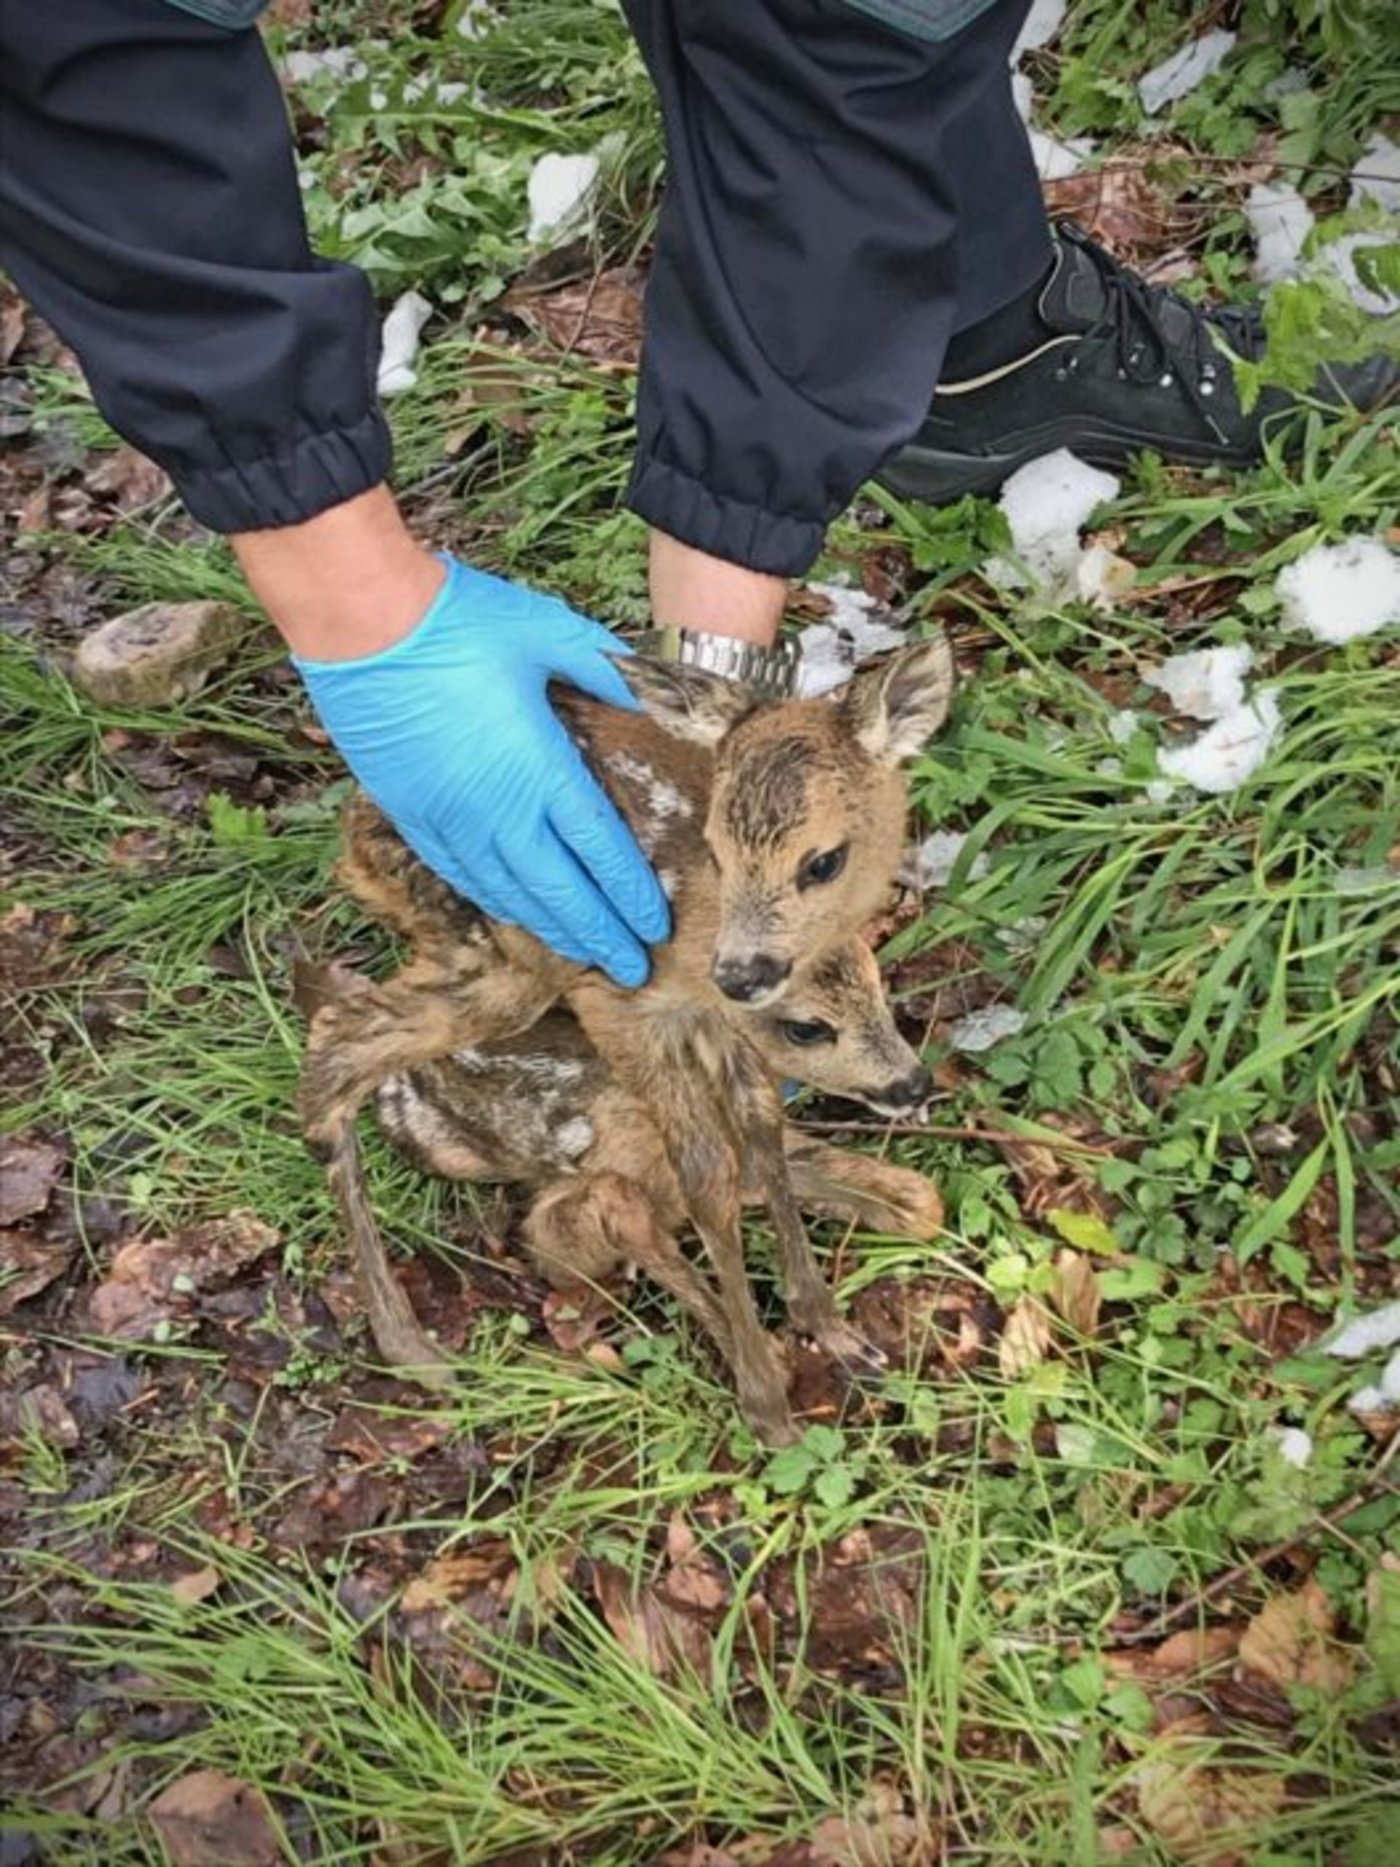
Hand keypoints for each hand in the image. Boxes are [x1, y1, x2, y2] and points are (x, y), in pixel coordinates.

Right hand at [293, 555, 669, 984]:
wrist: (362, 624)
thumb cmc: (458, 622)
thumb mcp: (547, 631)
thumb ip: (601, 666)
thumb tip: (642, 687)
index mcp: (541, 769)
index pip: (600, 851)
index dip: (630, 895)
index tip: (657, 926)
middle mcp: (499, 810)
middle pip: (560, 891)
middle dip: (600, 935)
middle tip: (632, 970)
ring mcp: (451, 818)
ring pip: (509, 893)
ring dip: (551, 929)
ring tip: (583, 955)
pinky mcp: (411, 813)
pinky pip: (461, 874)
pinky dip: (496, 902)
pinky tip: (514, 914)